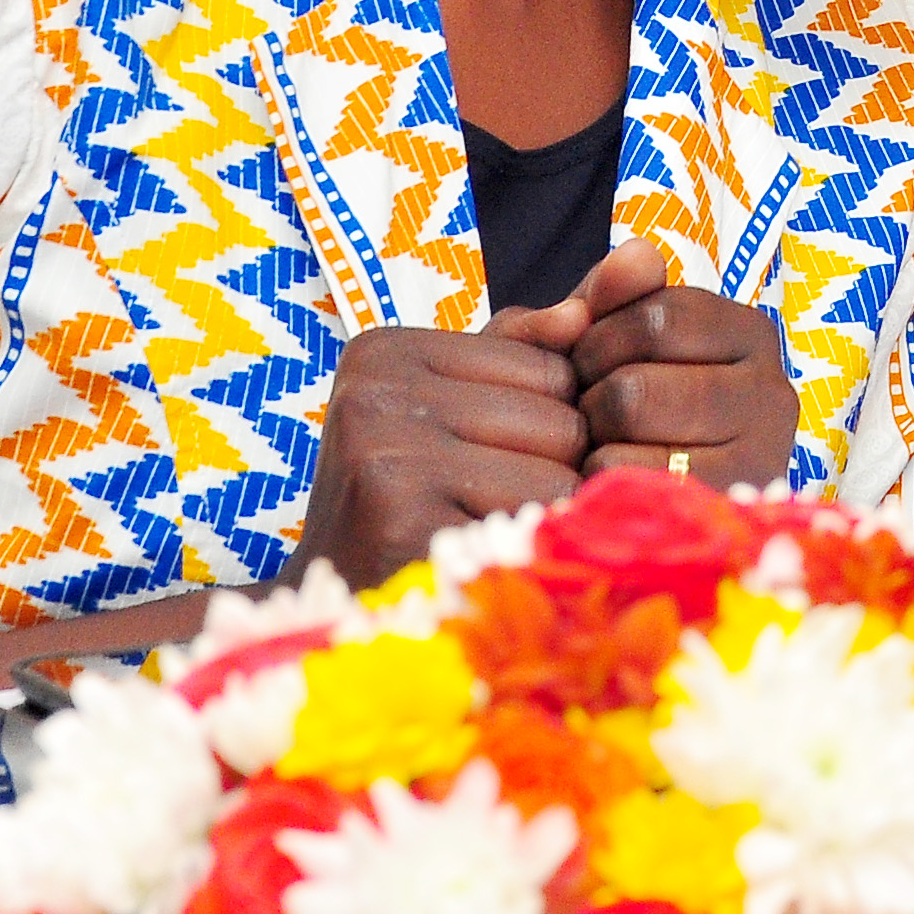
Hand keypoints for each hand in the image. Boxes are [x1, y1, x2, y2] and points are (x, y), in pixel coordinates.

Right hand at [296, 321, 588, 587]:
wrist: (329, 601)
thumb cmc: (401, 494)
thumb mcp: (444, 404)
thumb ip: (518, 349)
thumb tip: (584, 313)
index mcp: (385, 351)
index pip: (552, 368)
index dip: (553, 422)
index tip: (495, 457)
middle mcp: (376, 396)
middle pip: (562, 421)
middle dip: (555, 471)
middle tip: (494, 507)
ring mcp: (387, 462)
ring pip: (558, 479)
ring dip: (545, 518)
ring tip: (488, 533)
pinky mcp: (404, 530)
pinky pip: (534, 532)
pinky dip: (529, 557)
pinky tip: (484, 565)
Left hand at [546, 241, 800, 490]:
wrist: (662, 511)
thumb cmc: (629, 403)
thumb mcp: (612, 335)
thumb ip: (613, 289)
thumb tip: (634, 254)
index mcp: (751, 334)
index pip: (654, 317)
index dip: (598, 340)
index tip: (593, 364)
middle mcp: (773, 393)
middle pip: (635, 386)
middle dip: (590, 401)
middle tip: (591, 417)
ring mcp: (761, 458)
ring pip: (633, 438)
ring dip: (593, 444)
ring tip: (602, 449)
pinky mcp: (729, 510)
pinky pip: (633, 485)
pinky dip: (602, 485)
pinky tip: (614, 487)